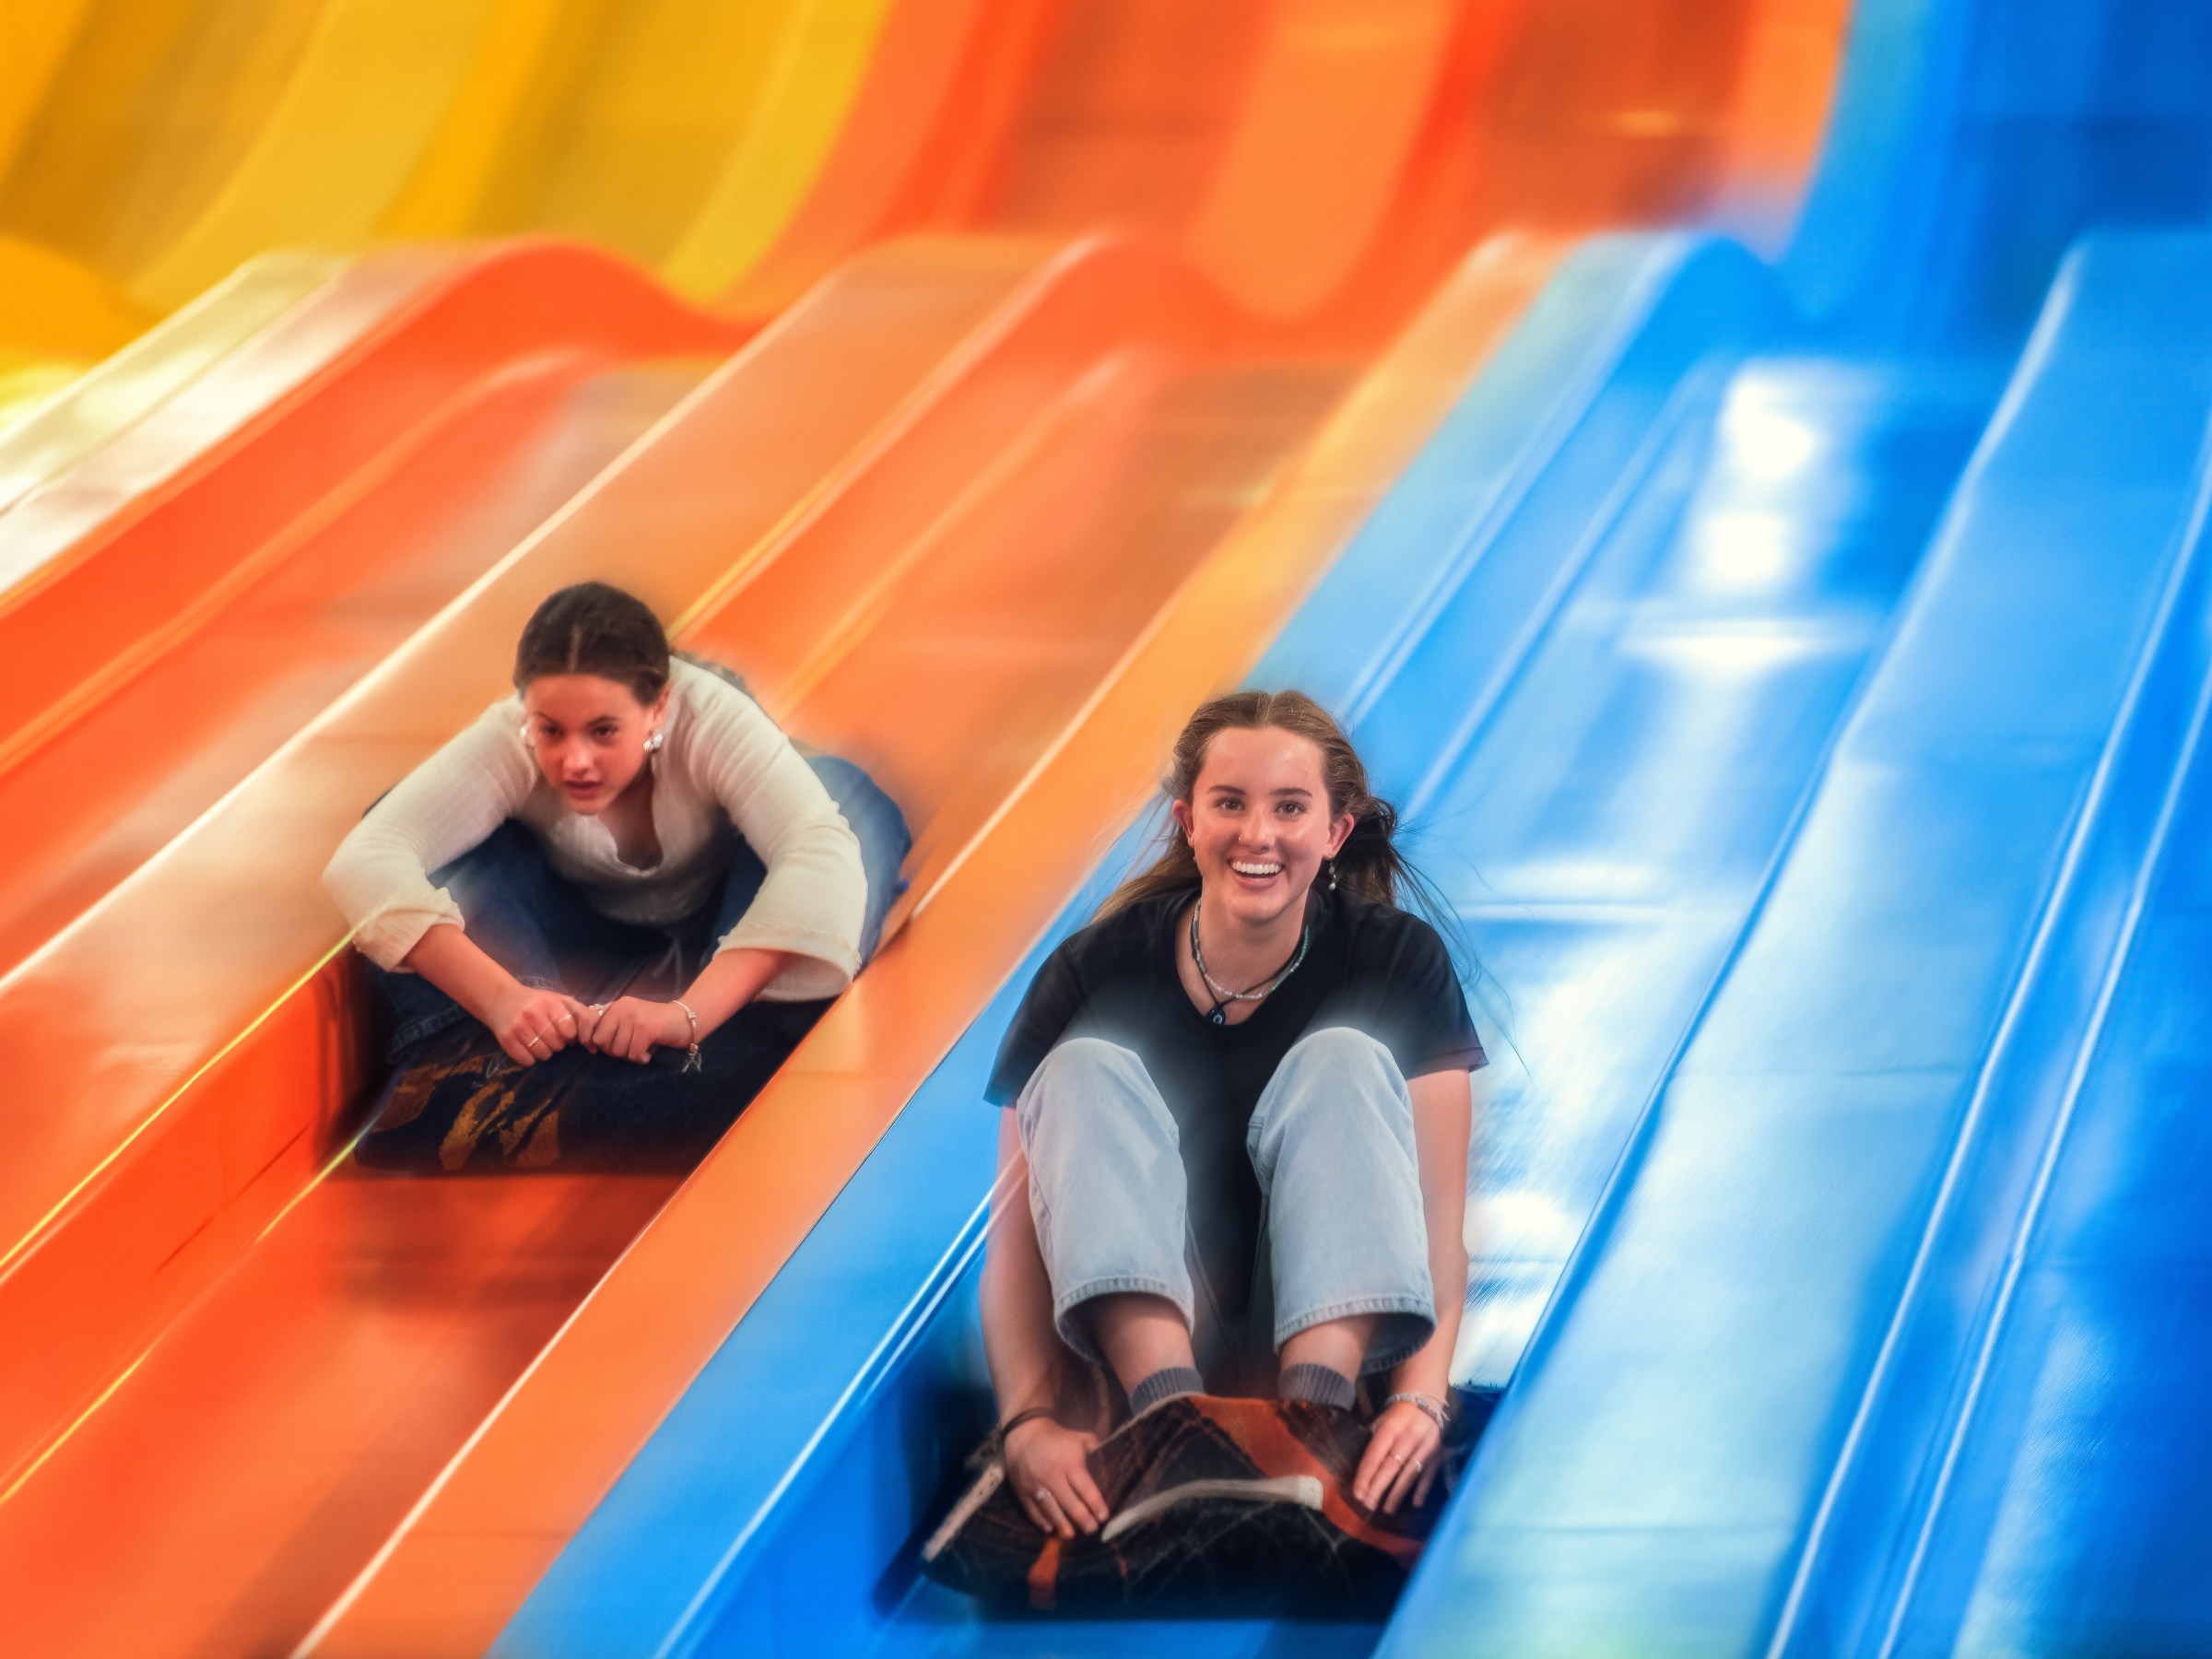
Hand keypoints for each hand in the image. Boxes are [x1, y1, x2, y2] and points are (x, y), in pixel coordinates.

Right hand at [485, 986, 589, 1067]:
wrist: (501, 999)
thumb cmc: (535, 1001)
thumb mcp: (556, 999)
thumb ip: (577, 1012)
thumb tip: (594, 1036)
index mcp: (548, 1003)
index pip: (569, 1029)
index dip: (570, 1036)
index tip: (566, 1034)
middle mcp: (533, 1014)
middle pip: (557, 1044)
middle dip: (558, 1044)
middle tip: (551, 1038)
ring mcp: (518, 1028)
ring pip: (543, 1054)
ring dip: (545, 1053)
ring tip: (540, 1042)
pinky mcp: (506, 1040)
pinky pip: (527, 1061)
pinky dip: (530, 1059)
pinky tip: (528, 1048)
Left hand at [576, 996, 689, 1063]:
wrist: (685, 1019)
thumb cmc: (657, 1022)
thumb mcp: (631, 1016)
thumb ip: (612, 1023)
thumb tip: (589, 1041)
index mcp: (617, 1005)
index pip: (591, 1027)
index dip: (592, 1043)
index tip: (596, 1050)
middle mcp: (623, 1008)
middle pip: (602, 1041)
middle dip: (613, 1051)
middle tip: (628, 1050)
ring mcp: (635, 1018)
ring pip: (618, 1050)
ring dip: (629, 1056)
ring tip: (640, 1050)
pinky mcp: (647, 1029)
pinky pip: (633, 1054)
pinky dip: (640, 1058)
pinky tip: (647, 1054)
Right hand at [1003, 1417, 1108, 1538]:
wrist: (1023, 1433)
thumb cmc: (1056, 1438)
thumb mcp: (1077, 1438)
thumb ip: (1093, 1447)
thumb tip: (1109, 1456)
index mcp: (1069, 1462)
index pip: (1085, 1488)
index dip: (1095, 1504)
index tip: (1104, 1517)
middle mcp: (1052, 1476)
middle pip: (1070, 1504)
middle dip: (1083, 1520)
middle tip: (1092, 1529)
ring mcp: (1035, 1485)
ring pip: (1051, 1511)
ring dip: (1062, 1525)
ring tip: (1071, 1535)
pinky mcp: (1022, 1491)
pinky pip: (1033, 1511)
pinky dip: (1042, 1521)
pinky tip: (1050, 1528)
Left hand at [1353, 1399, 1442, 1513]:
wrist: (1425, 1402)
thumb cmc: (1397, 1416)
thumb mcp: (1381, 1421)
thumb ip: (1374, 1442)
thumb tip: (1363, 1469)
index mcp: (1391, 1428)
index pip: (1375, 1454)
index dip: (1366, 1474)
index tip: (1357, 1493)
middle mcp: (1408, 1437)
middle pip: (1391, 1466)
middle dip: (1378, 1487)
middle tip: (1368, 1505)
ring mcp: (1425, 1447)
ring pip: (1409, 1473)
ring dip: (1397, 1493)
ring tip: (1386, 1509)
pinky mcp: (1437, 1454)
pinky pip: (1429, 1474)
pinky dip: (1423, 1489)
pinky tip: (1416, 1504)